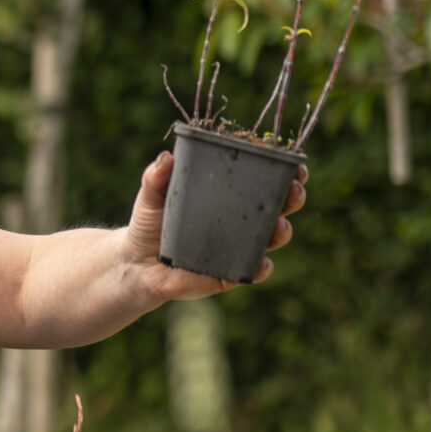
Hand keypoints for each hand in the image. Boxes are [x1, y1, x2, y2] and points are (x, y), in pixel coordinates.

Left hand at [122, 150, 307, 297]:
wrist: (135, 262)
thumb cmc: (150, 222)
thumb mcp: (151, 197)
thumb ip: (156, 177)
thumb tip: (166, 158)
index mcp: (229, 195)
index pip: (264, 178)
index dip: (284, 171)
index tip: (295, 163)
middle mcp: (241, 220)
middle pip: (279, 206)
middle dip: (293, 197)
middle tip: (294, 189)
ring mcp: (238, 247)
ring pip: (272, 239)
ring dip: (282, 232)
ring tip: (279, 226)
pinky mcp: (229, 273)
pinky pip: (252, 272)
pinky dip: (260, 268)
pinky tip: (262, 263)